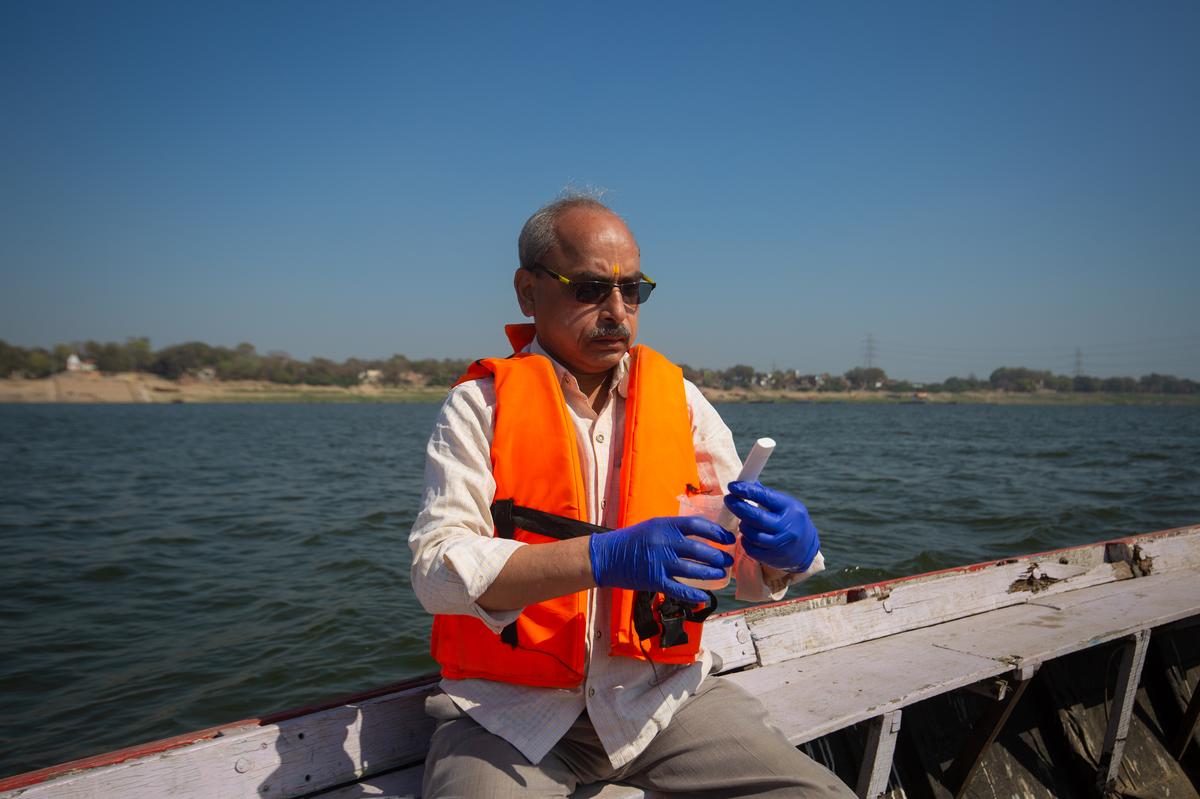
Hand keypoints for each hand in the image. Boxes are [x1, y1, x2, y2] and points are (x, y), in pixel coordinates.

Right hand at [589, 516, 734, 604]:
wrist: (607, 557)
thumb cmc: (631, 540)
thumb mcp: (653, 525)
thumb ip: (675, 529)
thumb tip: (701, 533)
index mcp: (665, 525)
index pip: (698, 525)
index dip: (717, 532)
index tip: (728, 538)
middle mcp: (665, 542)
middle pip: (700, 549)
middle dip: (718, 556)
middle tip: (728, 560)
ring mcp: (660, 562)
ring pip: (694, 570)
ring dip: (711, 573)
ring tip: (721, 575)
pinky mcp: (654, 581)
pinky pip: (679, 589)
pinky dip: (694, 594)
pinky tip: (704, 596)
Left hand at [724, 481, 819, 572]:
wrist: (806, 548)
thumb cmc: (790, 520)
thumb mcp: (785, 504)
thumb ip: (766, 495)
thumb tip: (745, 483)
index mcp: (790, 508)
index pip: (766, 497)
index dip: (747, 491)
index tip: (733, 486)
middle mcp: (787, 527)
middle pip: (756, 517)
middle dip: (738, 507)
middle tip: (728, 499)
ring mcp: (781, 544)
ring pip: (752, 534)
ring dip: (743, 526)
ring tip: (743, 521)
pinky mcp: (774, 557)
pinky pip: (751, 549)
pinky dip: (745, 540)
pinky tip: (747, 535)